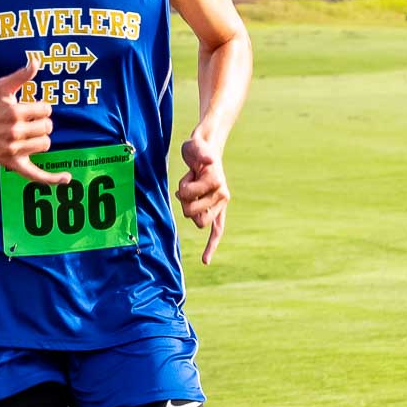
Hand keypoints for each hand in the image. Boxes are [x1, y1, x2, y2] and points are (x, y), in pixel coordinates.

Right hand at [0, 56, 68, 184]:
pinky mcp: (13, 164)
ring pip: (45, 144)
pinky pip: (36, 174)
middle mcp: (14, 132)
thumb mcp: (1, 88)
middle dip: (43, 123)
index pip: (46, 109)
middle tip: (30, 122)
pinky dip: (52, 178)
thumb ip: (20, 76)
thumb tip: (35, 61)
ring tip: (30, 135)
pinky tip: (66, 178)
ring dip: (41, 139)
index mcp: (15, 113)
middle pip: (48, 128)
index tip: (32, 109)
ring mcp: (14, 150)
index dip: (42, 108)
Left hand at [177, 135, 228, 264]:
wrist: (208, 149)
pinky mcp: (218, 209)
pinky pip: (217, 230)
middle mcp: (222, 194)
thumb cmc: (198, 148)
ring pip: (198, 221)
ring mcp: (221, 204)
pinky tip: (205, 260)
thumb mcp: (194, 145)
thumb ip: (200, 151)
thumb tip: (209, 160)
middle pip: (192, 213)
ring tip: (193, 192)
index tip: (188, 176)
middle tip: (187, 185)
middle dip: (184, 202)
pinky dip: (211, 246)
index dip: (184, 188)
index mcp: (216, 181)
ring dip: (190, 209)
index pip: (190, 195)